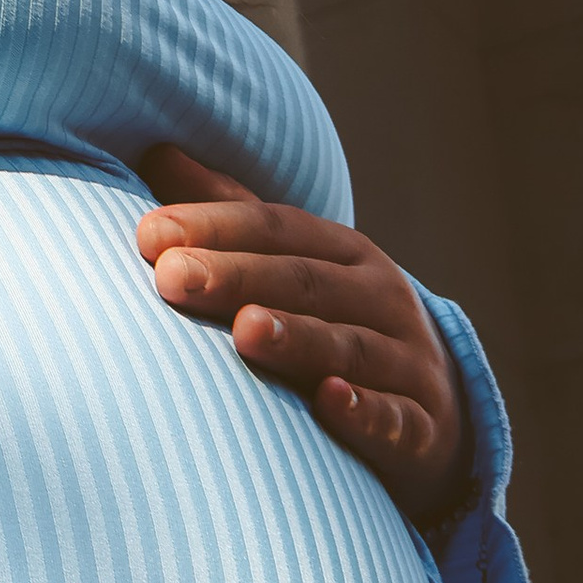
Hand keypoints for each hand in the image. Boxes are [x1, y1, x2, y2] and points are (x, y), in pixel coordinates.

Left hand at [136, 146, 467, 523]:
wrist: (433, 412)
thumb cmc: (336, 323)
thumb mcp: (295, 263)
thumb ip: (231, 214)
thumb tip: (157, 151)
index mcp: (346, 251)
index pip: (276, 228)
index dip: (215, 226)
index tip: (149, 235)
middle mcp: (382, 297)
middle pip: (305, 281)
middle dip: (236, 277)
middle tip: (172, 279)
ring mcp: (408, 363)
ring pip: (349, 346)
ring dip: (297, 338)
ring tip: (244, 331)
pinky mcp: (422, 430)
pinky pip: (396, 419)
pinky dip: (365, 412)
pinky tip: (328, 402)